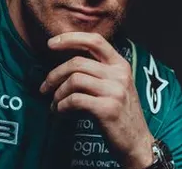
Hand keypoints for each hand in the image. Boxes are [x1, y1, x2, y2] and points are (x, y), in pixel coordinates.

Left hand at [39, 32, 154, 168]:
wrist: (138, 143)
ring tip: (55, 104)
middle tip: (44, 87)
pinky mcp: (107, 109)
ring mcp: (115, 91)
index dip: (70, 38)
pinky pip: (75, 100)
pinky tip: (60, 112)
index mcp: (120, 65)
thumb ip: (98, 71)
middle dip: (54, 74)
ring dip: (57, 93)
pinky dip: (61, 106)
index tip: (51, 43)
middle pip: (77, 62)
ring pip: (74, 80)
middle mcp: (119, 74)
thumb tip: (65, 63)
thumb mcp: (116, 86)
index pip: (95, 40)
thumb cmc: (121, 114)